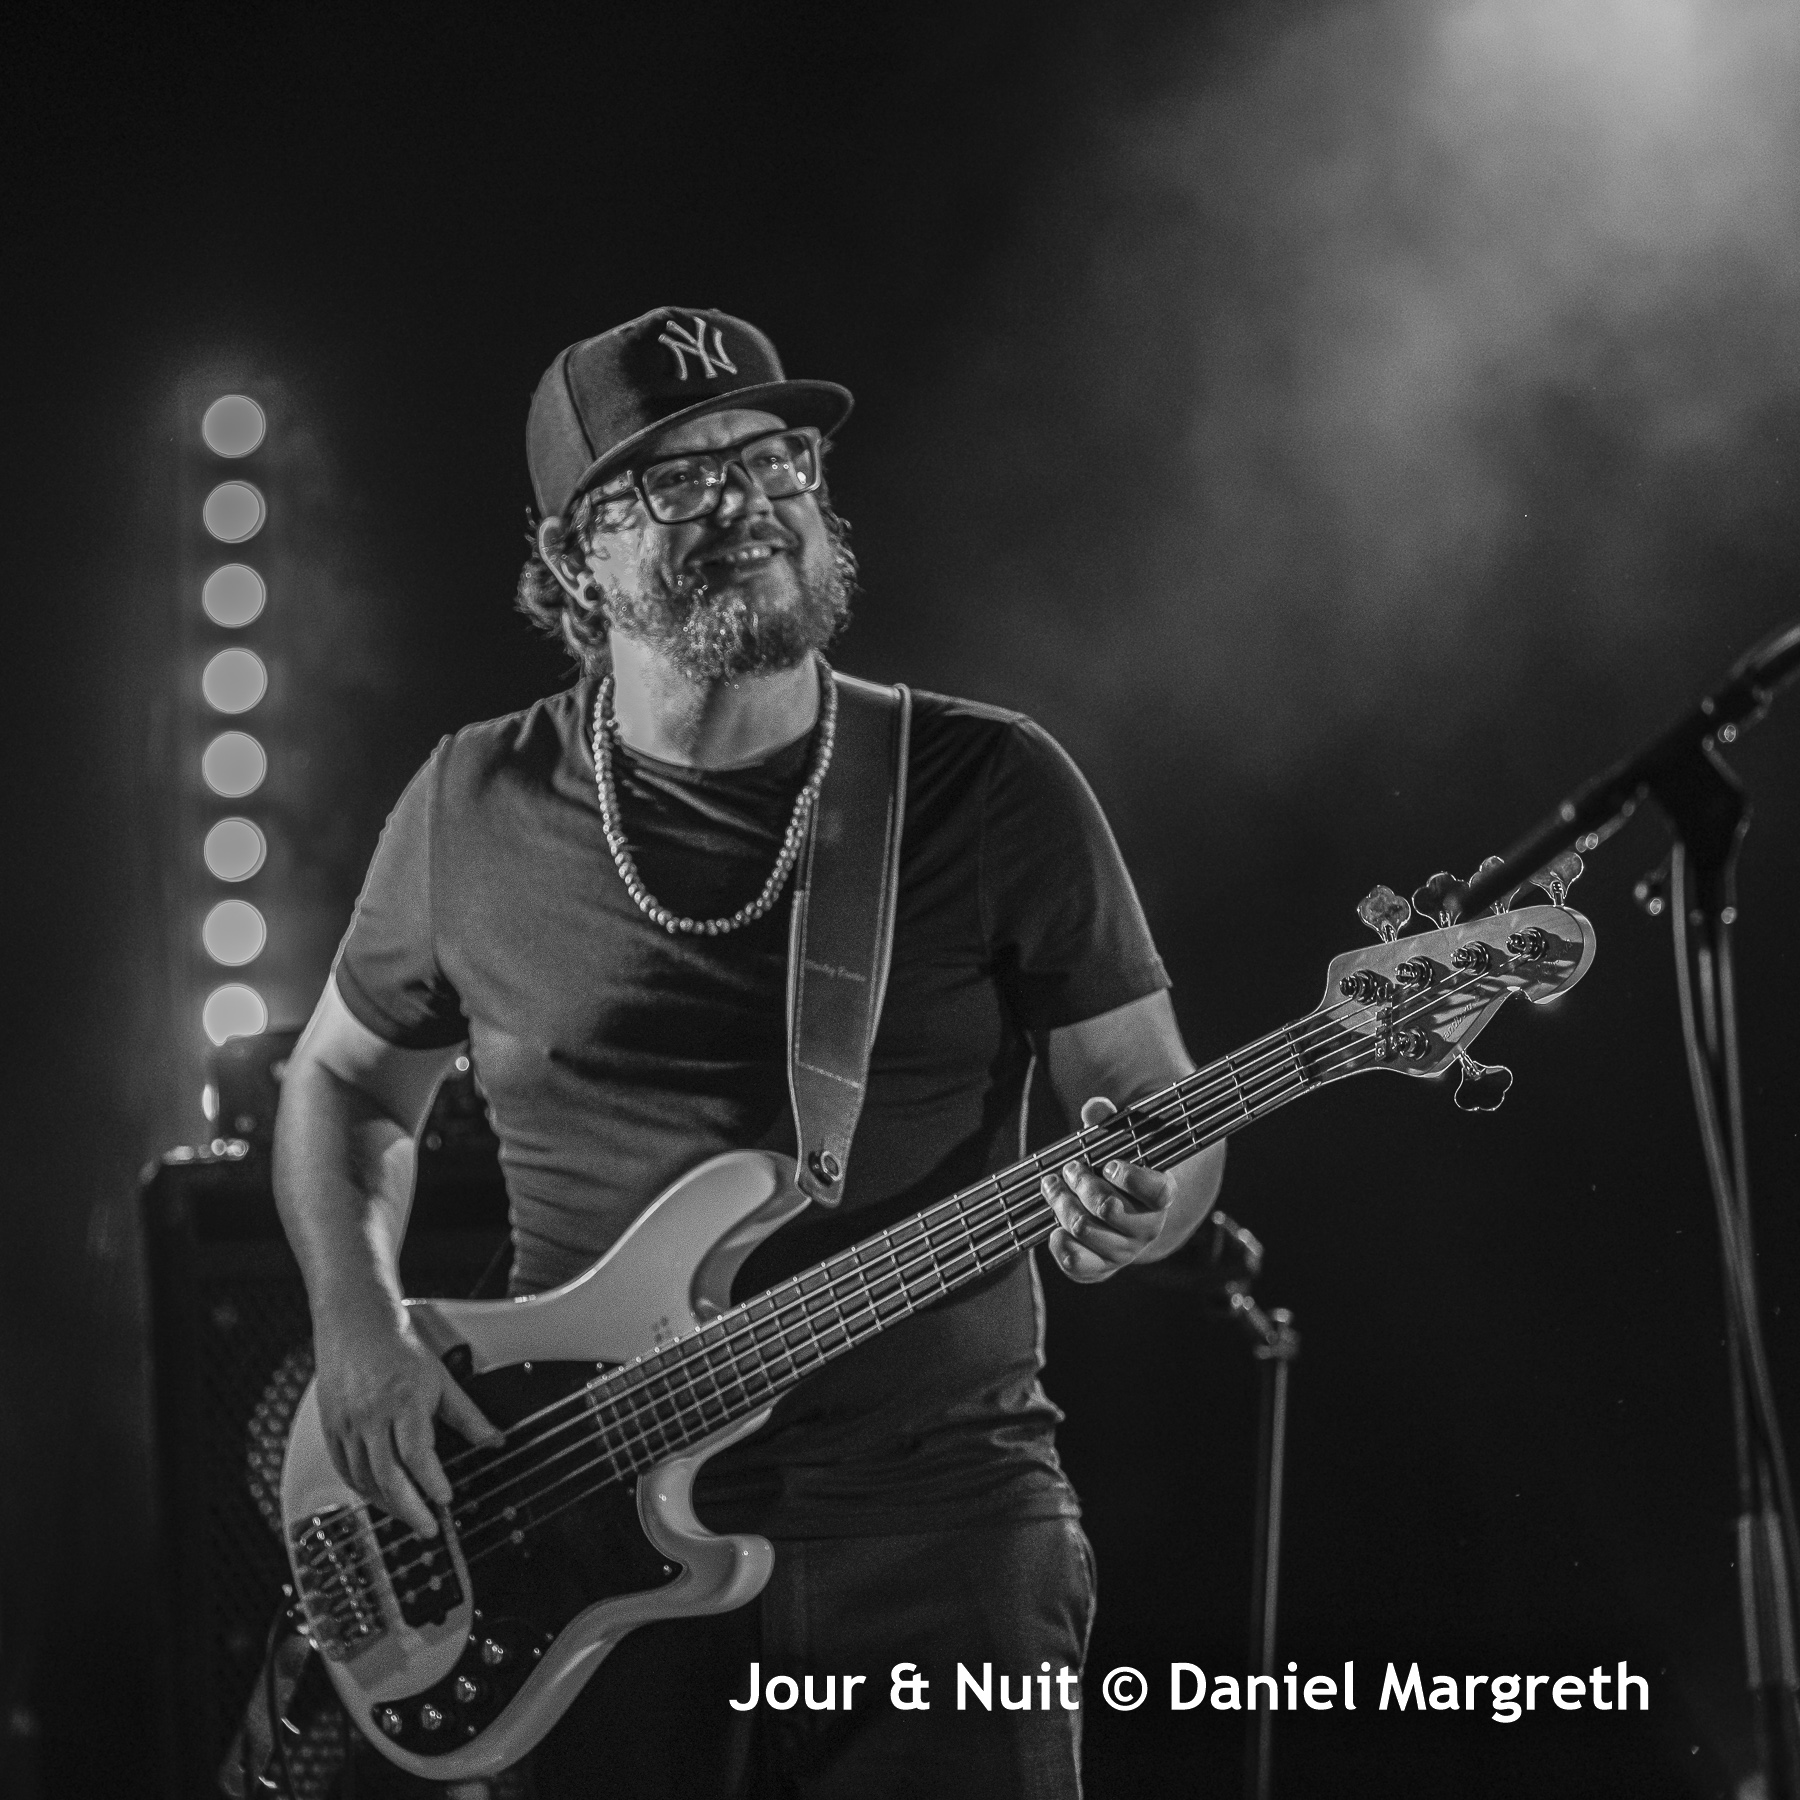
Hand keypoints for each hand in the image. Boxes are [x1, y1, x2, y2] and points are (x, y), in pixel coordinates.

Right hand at [314, 1312, 502, 1536]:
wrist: (356, 1326)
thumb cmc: (400, 1351)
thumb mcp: (442, 1380)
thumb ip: (468, 1416)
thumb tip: (494, 1441)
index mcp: (403, 1401)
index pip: (416, 1452)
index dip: (431, 1481)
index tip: (445, 1499)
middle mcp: (371, 1416)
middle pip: (388, 1475)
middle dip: (410, 1509)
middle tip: (428, 1528)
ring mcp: (348, 1424)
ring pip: (365, 1478)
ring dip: (387, 1504)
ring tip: (409, 1516)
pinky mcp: (332, 1428)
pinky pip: (345, 1470)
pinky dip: (363, 1490)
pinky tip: (381, 1499)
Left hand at [1042, 1096, 1175, 1283]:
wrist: (1120, 1212)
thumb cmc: (1117, 1172)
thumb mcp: (1118, 1143)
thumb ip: (1108, 1122)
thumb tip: (1095, 1108)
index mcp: (1161, 1195)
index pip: (1157, 1191)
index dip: (1130, 1176)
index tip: (1109, 1164)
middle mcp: (1148, 1228)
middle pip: (1107, 1207)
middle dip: (1080, 1182)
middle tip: (1070, 1168)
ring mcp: (1125, 1251)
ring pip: (1084, 1228)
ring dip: (1061, 1203)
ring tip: (1054, 1186)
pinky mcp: (1102, 1268)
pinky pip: (1077, 1264)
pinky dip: (1060, 1244)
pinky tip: (1054, 1229)